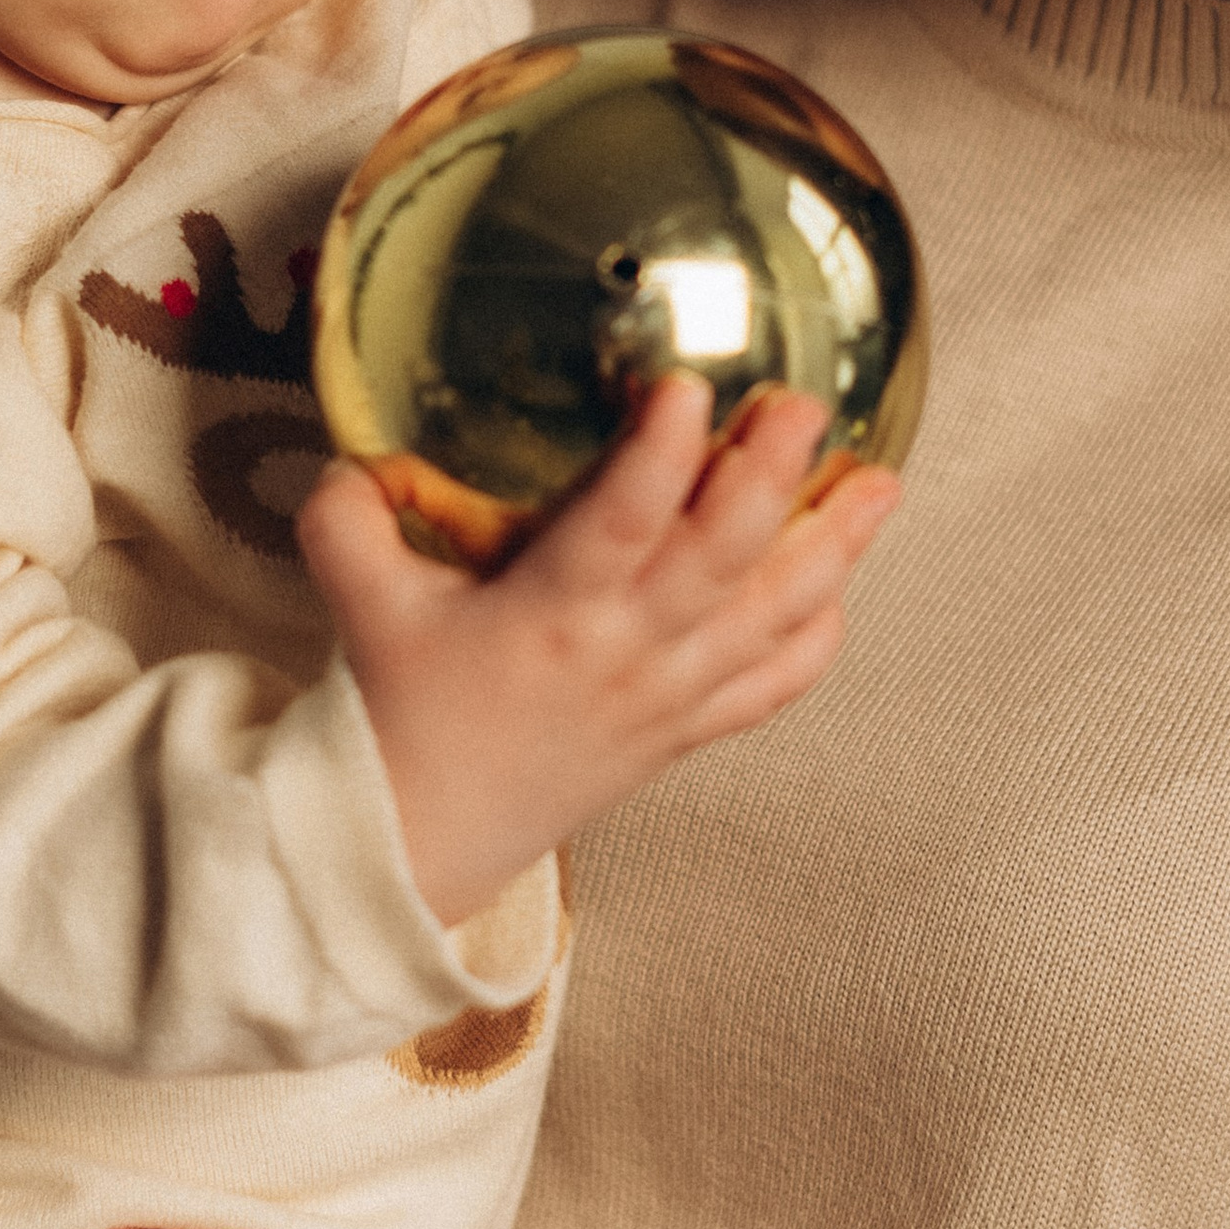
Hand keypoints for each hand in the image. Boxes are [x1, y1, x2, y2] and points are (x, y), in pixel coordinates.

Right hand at [301, 377, 901, 924]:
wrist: (421, 842)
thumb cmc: (398, 713)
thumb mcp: (358, 603)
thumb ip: (347, 516)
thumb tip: (352, 450)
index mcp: (548, 614)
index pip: (619, 523)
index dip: (659, 455)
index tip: (686, 386)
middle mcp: (625, 654)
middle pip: (719, 560)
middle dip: (771, 476)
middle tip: (803, 404)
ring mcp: (668, 697)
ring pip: (771, 619)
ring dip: (833, 549)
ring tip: (882, 484)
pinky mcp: (686, 731)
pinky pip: (773, 686)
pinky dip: (816, 637)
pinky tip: (839, 584)